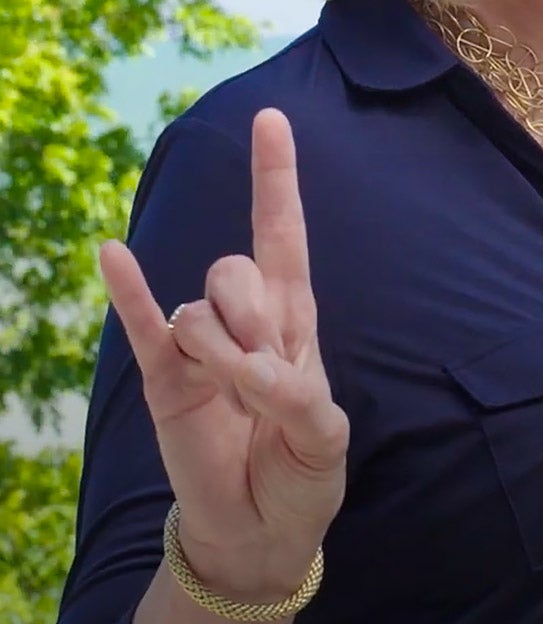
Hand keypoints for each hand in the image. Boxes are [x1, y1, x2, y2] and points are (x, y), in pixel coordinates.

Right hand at [101, 108, 348, 600]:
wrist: (258, 530)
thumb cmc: (302, 475)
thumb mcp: (325, 440)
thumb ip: (299, 399)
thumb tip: (252, 368)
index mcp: (293, 320)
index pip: (284, 234)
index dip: (277, 179)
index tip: (272, 120)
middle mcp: (246, 320)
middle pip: (238, 269)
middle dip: (253, 316)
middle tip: (265, 374)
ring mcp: (201, 345)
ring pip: (198, 307)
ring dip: (218, 346)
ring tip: (233, 391)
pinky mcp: (165, 378)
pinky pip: (143, 325)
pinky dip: (127, 291)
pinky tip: (110, 252)